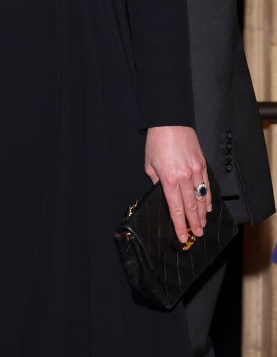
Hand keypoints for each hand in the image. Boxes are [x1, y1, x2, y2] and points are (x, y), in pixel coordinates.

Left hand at [145, 125, 211, 242]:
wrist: (169, 121)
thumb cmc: (157, 140)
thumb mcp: (149, 164)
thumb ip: (156, 182)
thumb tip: (163, 194)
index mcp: (169, 179)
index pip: (176, 208)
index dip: (180, 225)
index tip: (182, 236)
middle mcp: (185, 177)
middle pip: (191, 207)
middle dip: (194, 223)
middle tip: (197, 235)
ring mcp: (196, 171)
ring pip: (201, 198)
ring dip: (202, 214)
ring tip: (203, 225)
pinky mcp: (202, 164)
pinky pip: (207, 185)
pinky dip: (208, 198)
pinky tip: (207, 207)